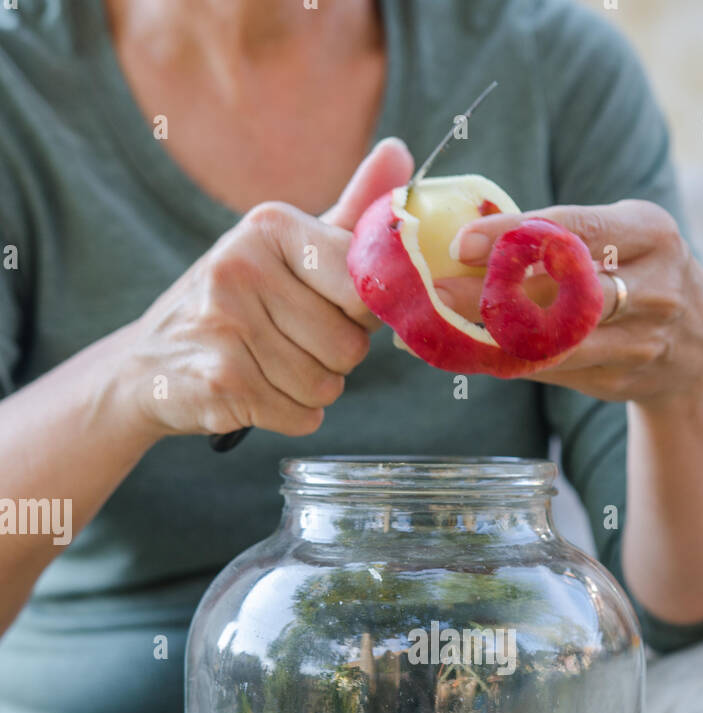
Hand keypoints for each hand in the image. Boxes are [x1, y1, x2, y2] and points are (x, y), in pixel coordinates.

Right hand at [126, 138, 413, 438]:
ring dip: (310, 390)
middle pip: (350, 346)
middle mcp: (243, 267)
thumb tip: (401, 153)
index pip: (364, 286)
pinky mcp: (222, 382)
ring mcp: (227, 326)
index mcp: (269, 226)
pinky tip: (256, 393)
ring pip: (327, 386)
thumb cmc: (234, 305)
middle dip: (332, 359)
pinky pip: (302, 416)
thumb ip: (349, 214)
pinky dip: (289, 415)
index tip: (327, 307)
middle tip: (288, 343)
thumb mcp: (285, 250)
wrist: (147, 365)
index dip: (358, 314)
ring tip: (268, 367)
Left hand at [439, 200, 702, 405]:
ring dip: (491, 333)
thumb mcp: (620, 235)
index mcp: (650, 232)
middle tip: (436, 290)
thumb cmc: (638, 271)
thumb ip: (559, 234)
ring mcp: (640, 340)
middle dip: (492, 291)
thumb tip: (467, 234)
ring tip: (441, 324)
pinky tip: (471, 351)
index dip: (514, 236)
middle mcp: (654, 287)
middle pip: (562, 290)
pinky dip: (508, 361)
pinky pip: (551, 370)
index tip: (461, 242)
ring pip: (553, 340)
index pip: (574, 229)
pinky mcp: (619, 380)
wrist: (695, 346)